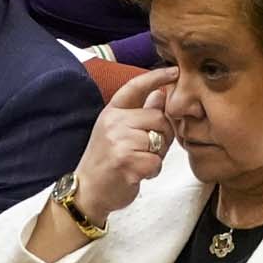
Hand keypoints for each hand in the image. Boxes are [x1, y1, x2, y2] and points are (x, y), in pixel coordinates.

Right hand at [67, 70, 179, 226]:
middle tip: (148, 149)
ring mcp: (119, 141)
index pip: (135, 86)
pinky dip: (153, 171)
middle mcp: (114, 122)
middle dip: (162, 135)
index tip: (175, 71)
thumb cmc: (106, 160)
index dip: (156, 77)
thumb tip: (160, 93)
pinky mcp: (127, 162)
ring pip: (160, 140)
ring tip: (139, 161)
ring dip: (157, 155)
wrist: (87, 191)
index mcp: (112, 112)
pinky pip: (157, 161)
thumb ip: (140, 112)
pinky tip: (139, 173)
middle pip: (159, 118)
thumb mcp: (117, 130)